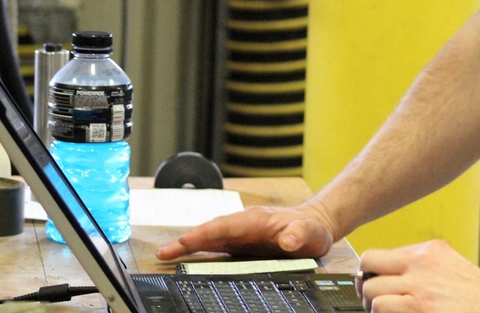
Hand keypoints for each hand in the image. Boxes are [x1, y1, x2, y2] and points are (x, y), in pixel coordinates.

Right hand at [155, 202, 336, 260]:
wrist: (316, 225)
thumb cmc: (313, 229)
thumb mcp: (311, 233)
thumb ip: (300, 235)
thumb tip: (287, 240)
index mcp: (256, 220)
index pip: (225, 225)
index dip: (205, 233)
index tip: (186, 240)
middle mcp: (244, 225)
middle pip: (211, 231)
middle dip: (186, 241)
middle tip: (162, 253)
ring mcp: (242, 234)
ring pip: (210, 239)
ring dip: (188, 246)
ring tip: (165, 257)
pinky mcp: (242, 244)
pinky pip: (217, 247)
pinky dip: (200, 251)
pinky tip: (186, 260)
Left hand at [357, 240, 479, 312]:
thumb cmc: (478, 296)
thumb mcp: (450, 266)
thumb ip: (422, 266)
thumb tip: (391, 277)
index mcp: (429, 251)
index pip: (379, 255)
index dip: (371, 274)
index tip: (373, 286)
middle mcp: (421, 264)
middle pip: (368, 266)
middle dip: (367, 288)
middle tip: (374, 303)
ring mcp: (420, 286)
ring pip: (372, 292)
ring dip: (374, 307)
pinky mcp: (419, 308)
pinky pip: (382, 308)